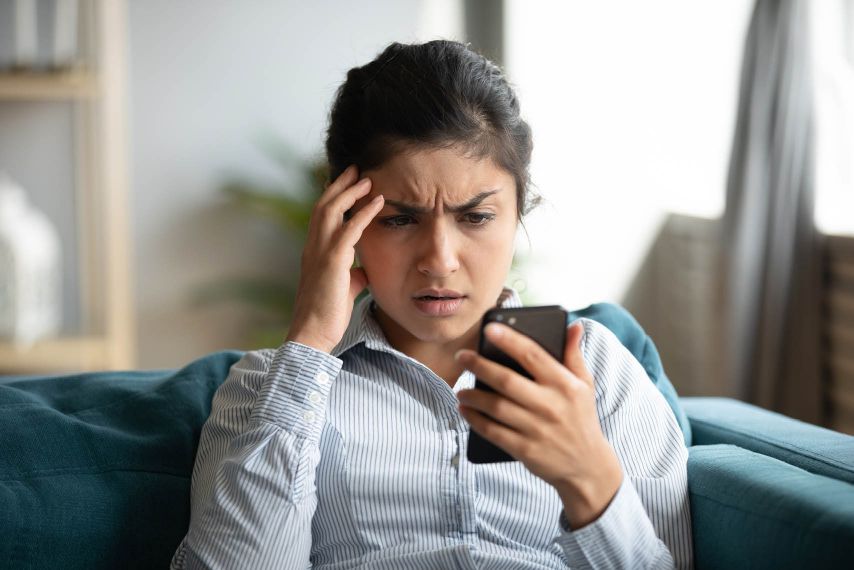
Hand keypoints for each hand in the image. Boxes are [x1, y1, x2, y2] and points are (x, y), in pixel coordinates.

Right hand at [285, 164, 383, 352]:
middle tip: (355, 169)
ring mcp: (320, 253)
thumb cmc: (327, 314)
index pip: (320, 216)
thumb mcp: (343, 289)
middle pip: (323, 205)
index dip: (332, 196)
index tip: (346, 182)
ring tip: (367, 179)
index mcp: (313, 252)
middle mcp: (313, 247)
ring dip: (350, 192)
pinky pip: (349, 230)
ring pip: (331, 211)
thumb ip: (352, 275)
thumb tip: (363, 270)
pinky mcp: (333, 262)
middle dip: (339, 185)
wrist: (313, 333)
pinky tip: (377, 202)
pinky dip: (364, 212)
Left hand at [455, 321, 622, 528]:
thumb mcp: (585, 385)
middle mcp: (551, 406)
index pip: (533, 355)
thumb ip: (573, 354)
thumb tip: (573, 325)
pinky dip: (475, 420)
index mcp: (565, 385)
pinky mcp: (526, 450)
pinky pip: (493, 432)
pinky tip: (464, 410)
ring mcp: (538, 429)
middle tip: (461, 356)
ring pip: (496, 407)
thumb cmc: (581, 418)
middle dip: (480, 366)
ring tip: (460, 389)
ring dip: (473, 396)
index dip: (510, 340)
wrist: (588, 467)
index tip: (489, 328)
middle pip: (507, 380)